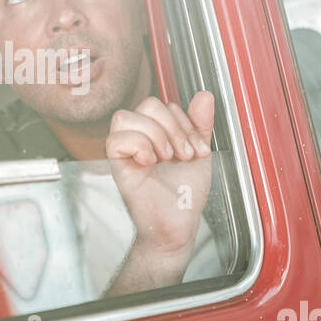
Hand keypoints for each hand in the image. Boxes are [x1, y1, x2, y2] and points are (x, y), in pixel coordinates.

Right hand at [105, 91, 215, 257]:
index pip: (164, 105)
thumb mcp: (199, 152)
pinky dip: (138, 146)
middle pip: (148, 104)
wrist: (179, 224)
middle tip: (184, 155)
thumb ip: (201, 124)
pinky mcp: (117, 166)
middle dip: (173, 127)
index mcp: (157, 132)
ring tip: (168, 158)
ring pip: (126, 117)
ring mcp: (127, 151)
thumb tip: (204, 95)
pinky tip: (151, 162)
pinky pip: (116, 140)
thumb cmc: (184, 194)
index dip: (185, 122)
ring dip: (156, 136)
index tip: (198, 150)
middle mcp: (140, 138)